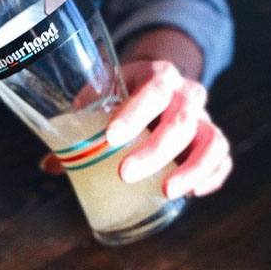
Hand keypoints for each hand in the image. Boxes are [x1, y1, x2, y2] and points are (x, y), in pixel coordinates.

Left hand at [40, 59, 232, 198]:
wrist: (157, 84)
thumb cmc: (121, 96)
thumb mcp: (100, 99)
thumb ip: (77, 128)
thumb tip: (48, 165)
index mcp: (158, 75)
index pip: (154, 89)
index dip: (136, 113)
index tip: (111, 137)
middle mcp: (187, 94)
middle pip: (181, 121)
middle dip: (154, 150)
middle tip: (125, 174)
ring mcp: (204, 117)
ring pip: (211, 140)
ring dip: (192, 168)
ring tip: (167, 192)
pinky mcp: (212, 140)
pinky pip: (222, 157)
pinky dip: (213, 176)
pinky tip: (194, 194)